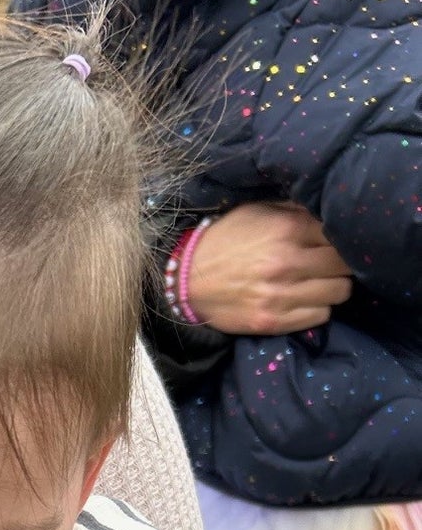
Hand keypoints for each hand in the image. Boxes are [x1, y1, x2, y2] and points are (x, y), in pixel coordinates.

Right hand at [186, 201, 350, 333]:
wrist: (185, 280)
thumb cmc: (225, 240)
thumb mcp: (258, 210)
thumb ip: (295, 209)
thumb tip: (327, 208)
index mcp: (288, 228)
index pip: (340, 234)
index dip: (341, 238)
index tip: (334, 242)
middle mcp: (287, 262)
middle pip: (345, 265)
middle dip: (341, 263)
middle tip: (330, 264)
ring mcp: (281, 295)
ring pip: (339, 292)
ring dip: (333, 287)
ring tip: (319, 284)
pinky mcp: (273, 321)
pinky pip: (320, 317)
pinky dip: (317, 308)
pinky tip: (304, 301)